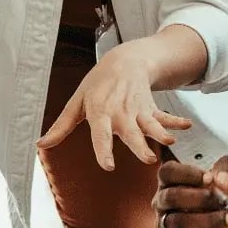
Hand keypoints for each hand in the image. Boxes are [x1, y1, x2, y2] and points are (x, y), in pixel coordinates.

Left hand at [37, 40, 191, 168]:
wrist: (123, 60)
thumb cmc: (97, 84)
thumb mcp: (77, 102)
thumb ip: (61, 126)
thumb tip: (41, 144)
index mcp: (100, 113)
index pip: (101, 134)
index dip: (104, 150)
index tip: (108, 166)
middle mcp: (120, 113)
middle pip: (131, 132)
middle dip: (140, 145)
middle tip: (148, 159)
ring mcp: (137, 110)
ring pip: (150, 124)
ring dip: (161, 133)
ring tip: (171, 142)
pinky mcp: (150, 108)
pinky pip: (164, 116)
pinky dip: (176, 121)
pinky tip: (186, 126)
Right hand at [153, 155, 227, 227]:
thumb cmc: (223, 197)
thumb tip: (222, 179)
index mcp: (172, 179)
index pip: (168, 171)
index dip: (187, 174)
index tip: (210, 178)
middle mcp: (162, 200)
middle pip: (171, 197)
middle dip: (201, 199)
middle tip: (223, 202)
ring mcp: (163, 224)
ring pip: (178, 222)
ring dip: (208, 220)